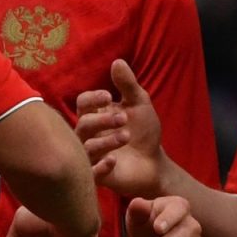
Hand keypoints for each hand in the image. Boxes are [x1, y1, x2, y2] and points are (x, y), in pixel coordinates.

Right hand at [75, 59, 165, 194]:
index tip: (109, 96)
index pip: (82, 103)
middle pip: (82, 124)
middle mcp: (89, 135)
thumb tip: (117, 61)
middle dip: (102, 120)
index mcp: (96, 115)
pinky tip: (113, 160)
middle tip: (124, 119)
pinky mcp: (97, 175)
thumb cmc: (143, 132)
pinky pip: (90, 172)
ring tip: (126, 137)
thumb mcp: (139, 105)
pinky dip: (99, 166)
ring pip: (86, 147)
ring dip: (105, 141)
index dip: (92, 98)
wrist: (154, 164)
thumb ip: (128, 85)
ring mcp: (91, 155)